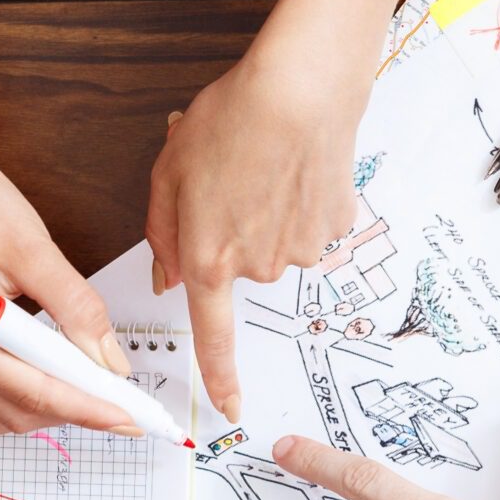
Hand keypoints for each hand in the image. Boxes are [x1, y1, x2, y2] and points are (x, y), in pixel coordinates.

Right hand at [0, 0, 130, 442]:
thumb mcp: (36, 241)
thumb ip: (77, 307)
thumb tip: (113, 361)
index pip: (41, 391)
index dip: (99, 410)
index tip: (142, 420)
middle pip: (19, 415)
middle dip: (77, 411)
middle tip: (131, 404)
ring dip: (46, 408)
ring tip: (94, 381)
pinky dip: (18, 399)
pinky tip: (55, 370)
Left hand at [146, 0, 432, 421]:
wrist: (300, 89)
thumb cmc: (231, 120)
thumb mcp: (170, 172)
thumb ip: (164, 234)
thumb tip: (172, 277)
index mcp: (208, 258)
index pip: (212, 336)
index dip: (220, 377)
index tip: (228, 410)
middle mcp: (257, 266)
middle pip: (240, 268)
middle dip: (235, 233)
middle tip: (231, 180)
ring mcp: (301, 250)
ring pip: (278, 245)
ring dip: (270, 214)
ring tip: (266, 165)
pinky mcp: (335, 227)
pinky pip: (312, 225)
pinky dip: (303, 203)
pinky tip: (299, 168)